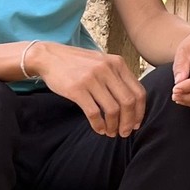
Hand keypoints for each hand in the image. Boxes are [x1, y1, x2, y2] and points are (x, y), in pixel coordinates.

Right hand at [32, 41, 147, 137]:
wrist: (49, 56)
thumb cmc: (77, 63)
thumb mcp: (102, 62)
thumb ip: (117, 77)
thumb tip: (132, 103)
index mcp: (118, 63)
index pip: (139, 91)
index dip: (140, 111)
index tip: (136, 124)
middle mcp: (107, 69)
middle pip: (128, 102)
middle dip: (129, 122)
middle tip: (124, 133)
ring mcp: (92, 79)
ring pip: (112, 110)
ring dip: (114, 126)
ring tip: (111, 133)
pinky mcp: (77, 89)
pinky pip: (94, 113)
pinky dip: (98, 125)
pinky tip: (98, 129)